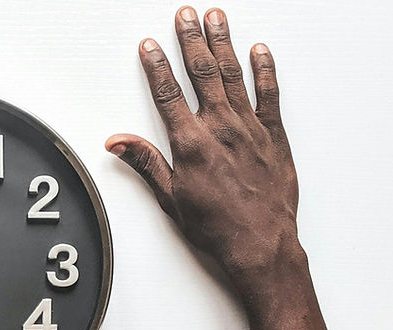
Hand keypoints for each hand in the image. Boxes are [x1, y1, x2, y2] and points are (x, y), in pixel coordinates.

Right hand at [106, 7, 299, 297]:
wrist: (259, 244)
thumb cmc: (217, 228)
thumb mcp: (170, 199)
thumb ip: (146, 163)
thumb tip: (118, 142)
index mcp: (191, 144)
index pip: (168, 94)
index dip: (156, 66)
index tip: (149, 45)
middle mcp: (221, 128)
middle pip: (202, 73)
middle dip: (191, 40)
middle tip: (185, 14)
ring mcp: (250, 128)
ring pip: (234, 75)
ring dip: (223, 43)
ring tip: (216, 17)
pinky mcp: (274, 135)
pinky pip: (269, 93)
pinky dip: (264, 69)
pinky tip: (259, 51)